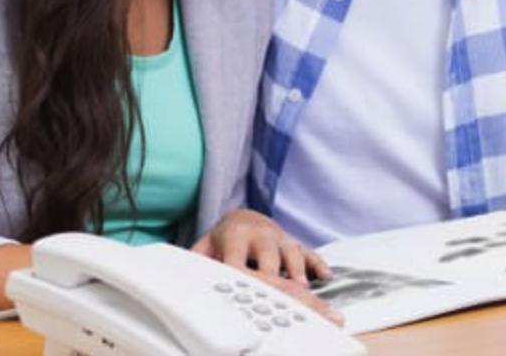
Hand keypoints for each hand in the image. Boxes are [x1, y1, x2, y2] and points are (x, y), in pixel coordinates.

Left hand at [191, 210, 339, 322]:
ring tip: (302, 286)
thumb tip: (180, 274)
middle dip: (272, 270)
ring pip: (291, 252)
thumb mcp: (205, 247)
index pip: (236, 256)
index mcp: (235, 235)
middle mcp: (260, 235)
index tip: (239, 283)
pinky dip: (318, 264)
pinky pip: (310, 253)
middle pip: (268, 254)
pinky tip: (325, 276)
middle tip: (277, 287)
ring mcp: (280, 239)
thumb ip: (195, 260)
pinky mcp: (295, 244)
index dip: (238, 270)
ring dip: (297, 269)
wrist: (244, 218)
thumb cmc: (223, 240)